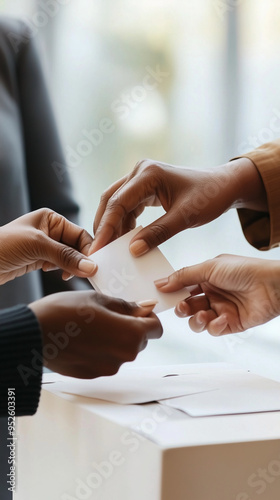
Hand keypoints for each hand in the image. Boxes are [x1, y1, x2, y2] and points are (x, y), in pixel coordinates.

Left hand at [0, 208, 96, 284]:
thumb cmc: (3, 246)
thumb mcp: (37, 246)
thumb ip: (65, 256)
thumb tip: (90, 266)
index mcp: (51, 218)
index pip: (79, 233)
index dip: (89, 249)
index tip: (95, 265)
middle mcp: (50, 230)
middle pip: (76, 246)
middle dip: (80, 260)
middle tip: (87, 274)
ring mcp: (45, 246)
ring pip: (69, 258)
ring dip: (71, 267)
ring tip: (67, 275)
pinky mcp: (39, 260)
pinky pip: (59, 265)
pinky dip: (62, 271)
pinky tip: (57, 274)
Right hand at [29, 291, 162, 377]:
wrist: (33, 333)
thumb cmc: (65, 311)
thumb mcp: (99, 299)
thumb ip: (126, 306)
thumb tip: (145, 306)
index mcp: (130, 334)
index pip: (157, 328)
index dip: (148, 317)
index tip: (136, 310)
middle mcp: (124, 356)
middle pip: (140, 341)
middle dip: (131, 328)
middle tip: (108, 314)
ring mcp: (108, 368)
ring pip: (122, 351)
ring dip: (115, 339)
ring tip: (91, 326)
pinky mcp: (93, 375)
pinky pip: (106, 360)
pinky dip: (101, 350)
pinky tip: (83, 339)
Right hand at [92, 158, 266, 255]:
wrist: (224, 186)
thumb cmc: (210, 197)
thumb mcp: (185, 217)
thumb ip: (158, 233)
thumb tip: (132, 251)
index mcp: (148, 174)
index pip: (118, 203)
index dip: (105, 228)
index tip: (97, 250)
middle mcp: (139, 172)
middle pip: (110, 201)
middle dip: (103, 227)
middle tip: (97, 253)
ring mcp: (140, 178)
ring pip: (115, 204)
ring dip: (112, 226)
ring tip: (108, 250)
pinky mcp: (144, 187)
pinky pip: (127, 206)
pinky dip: (123, 224)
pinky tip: (124, 241)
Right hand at [155, 254, 279, 334]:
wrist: (272, 286)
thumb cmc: (244, 270)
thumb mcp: (209, 267)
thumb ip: (184, 276)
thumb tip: (161, 283)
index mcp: (206, 277)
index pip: (183, 286)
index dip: (172, 292)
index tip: (161, 296)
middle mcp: (212, 293)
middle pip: (187, 306)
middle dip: (182, 308)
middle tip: (182, 307)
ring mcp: (221, 309)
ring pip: (197, 320)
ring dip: (196, 320)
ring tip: (203, 315)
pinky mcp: (231, 324)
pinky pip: (213, 330)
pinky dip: (214, 326)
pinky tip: (222, 318)